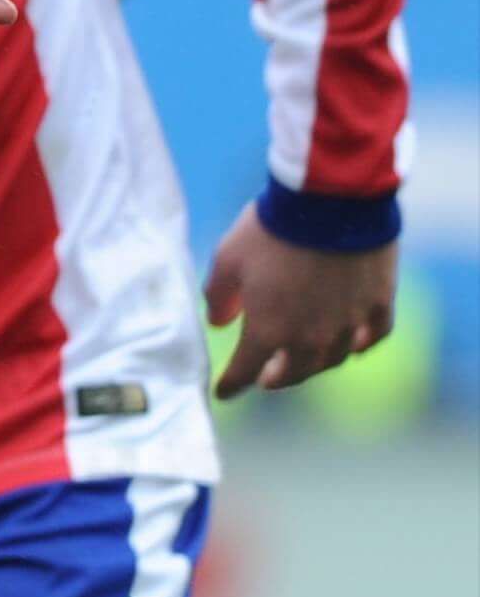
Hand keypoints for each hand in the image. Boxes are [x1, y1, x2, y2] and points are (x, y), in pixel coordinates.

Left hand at [206, 206, 396, 397]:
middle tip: (266, 378)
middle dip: (276, 378)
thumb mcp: (227, 259)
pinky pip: (373, 335)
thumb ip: (219, 297)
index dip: (232, 384)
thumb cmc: (269, 230)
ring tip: (305, 362)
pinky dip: (362, 345)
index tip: (223, 392)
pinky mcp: (379, 303)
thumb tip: (218, 323)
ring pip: (333, 358)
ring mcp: (349, 323)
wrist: (330, 204)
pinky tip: (356, 346)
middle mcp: (311, 337)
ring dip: (315, 364)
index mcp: (270, 330)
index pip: (245, 370)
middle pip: (294, 372)